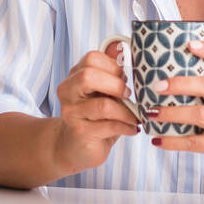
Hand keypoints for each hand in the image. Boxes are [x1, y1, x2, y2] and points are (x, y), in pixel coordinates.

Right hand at [54, 44, 142, 172]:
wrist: (74, 147)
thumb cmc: (95, 117)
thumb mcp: (103, 93)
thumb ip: (113, 77)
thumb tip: (133, 56)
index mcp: (74, 76)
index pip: (92, 58)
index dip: (114, 66)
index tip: (125, 78)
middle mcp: (68, 91)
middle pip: (89, 76)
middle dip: (116, 84)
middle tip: (129, 95)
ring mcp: (71, 112)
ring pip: (103, 105)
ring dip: (127, 112)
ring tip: (136, 117)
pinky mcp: (80, 132)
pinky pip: (109, 126)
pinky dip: (127, 127)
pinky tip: (132, 129)